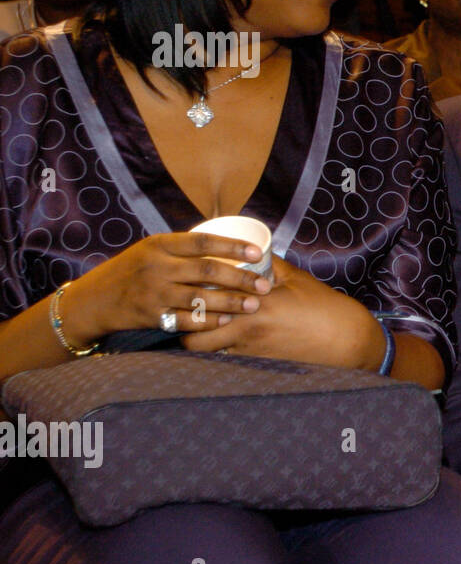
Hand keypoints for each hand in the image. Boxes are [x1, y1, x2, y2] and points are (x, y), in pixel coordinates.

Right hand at [65, 232, 269, 341]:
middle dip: (240, 278)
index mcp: (160, 244)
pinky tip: (227, 321)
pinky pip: (185, 319)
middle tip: (264, 286)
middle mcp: (157, 266)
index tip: (257, 252)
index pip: (202, 241)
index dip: (232, 246)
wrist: (93, 300)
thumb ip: (183, 250)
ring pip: (200, 297)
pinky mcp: (150, 314)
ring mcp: (153, 291)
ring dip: (230, 302)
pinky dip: (208, 321)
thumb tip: (229, 248)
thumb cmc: (131, 272)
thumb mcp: (151, 251)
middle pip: (207, 271)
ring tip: (254, 305)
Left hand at [183, 256, 383, 368]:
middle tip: (184, 312)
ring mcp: (251, 352)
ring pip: (205, 352)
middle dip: (183, 325)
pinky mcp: (258, 366)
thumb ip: (268, 266)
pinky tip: (220, 343)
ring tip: (197, 328)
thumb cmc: (324, 308)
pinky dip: (217, 352)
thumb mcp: (296, 279)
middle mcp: (247, 331)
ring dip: (198, 341)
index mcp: (255, 304)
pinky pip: (224, 361)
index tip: (186, 285)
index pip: (206, 299)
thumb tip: (250, 253)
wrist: (347, 341)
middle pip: (194, 335)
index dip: (190, 294)